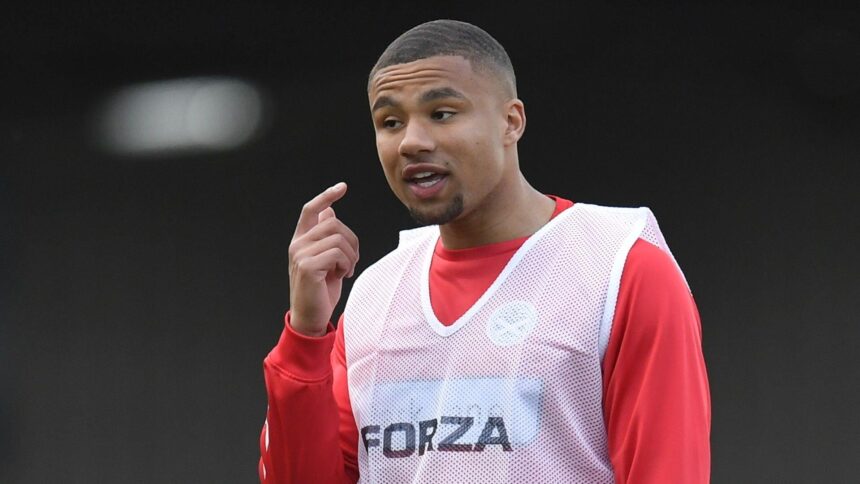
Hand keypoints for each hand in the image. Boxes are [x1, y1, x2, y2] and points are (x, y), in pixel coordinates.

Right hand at [287, 182, 359, 335]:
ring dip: (350, 255)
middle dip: (351, 241)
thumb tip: (329, 211)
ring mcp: (300, 254)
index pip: (311, 210)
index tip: (342, 187)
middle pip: (333, 223)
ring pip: (338, 238)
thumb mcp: (327, 259)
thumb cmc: (320, 289)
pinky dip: (346, 265)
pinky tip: (342, 276)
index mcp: (301, 240)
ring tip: (346, 270)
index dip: (326, 196)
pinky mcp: (307, 266)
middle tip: (351, 261)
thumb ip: (326, 236)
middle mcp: (297, 244)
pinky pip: (338, 253)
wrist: (311, 316)